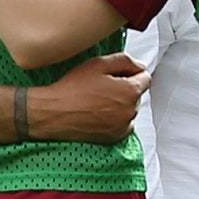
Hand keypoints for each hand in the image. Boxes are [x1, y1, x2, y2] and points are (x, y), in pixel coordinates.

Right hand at [32, 53, 151, 143]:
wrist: (52, 114)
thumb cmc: (73, 88)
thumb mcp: (98, 64)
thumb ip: (124, 61)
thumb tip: (139, 66)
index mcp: (130, 91)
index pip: (145, 77)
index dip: (131, 72)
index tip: (118, 74)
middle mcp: (131, 111)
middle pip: (137, 94)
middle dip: (125, 88)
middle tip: (102, 86)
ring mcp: (123, 126)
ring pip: (130, 110)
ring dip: (121, 104)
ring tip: (98, 101)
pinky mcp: (114, 138)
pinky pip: (123, 125)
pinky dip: (116, 119)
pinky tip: (98, 113)